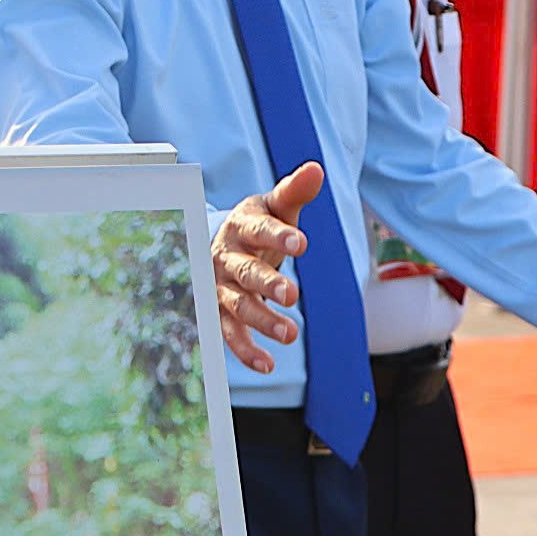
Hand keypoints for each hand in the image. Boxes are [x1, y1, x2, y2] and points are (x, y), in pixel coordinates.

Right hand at [210, 162, 324, 373]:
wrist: (223, 243)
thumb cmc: (258, 223)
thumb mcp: (276, 206)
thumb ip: (295, 191)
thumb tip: (316, 169)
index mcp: (241, 225)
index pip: (259, 229)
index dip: (279, 236)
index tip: (301, 244)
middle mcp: (226, 256)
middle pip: (246, 271)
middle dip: (267, 283)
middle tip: (291, 294)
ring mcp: (220, 286)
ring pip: (238, 305)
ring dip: (262, 320)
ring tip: (291, 334)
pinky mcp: (220, 311)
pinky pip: (230, 333)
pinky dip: (245, 351)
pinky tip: (267, 365)